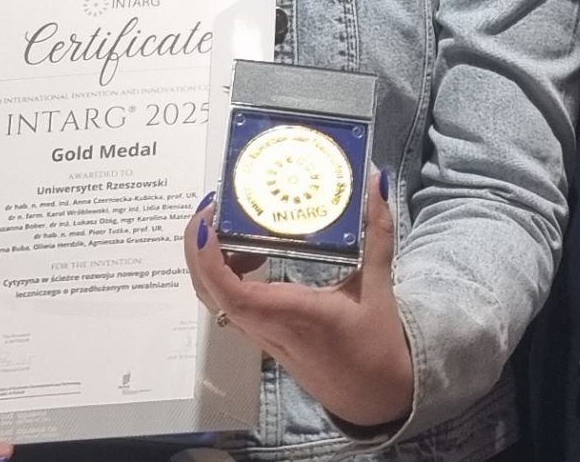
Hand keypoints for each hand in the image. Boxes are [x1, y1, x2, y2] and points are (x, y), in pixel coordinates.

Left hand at [183, 170, 414, 430]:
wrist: (374, 397)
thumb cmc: (377, 348)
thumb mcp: (380, 289)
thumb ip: (377, 233)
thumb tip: (375, 182)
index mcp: (293, 315)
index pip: (234, 294)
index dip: (210, 260)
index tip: (207, 223)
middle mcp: (267, 327)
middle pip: (209, 291)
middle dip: (198, 247)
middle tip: (213, 205)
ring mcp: (260, 335)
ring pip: (215, 298)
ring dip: (210, 259)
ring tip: (232, 223)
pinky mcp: (262, 337)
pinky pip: (229, 304)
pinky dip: (225, 275)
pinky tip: (254, 255)